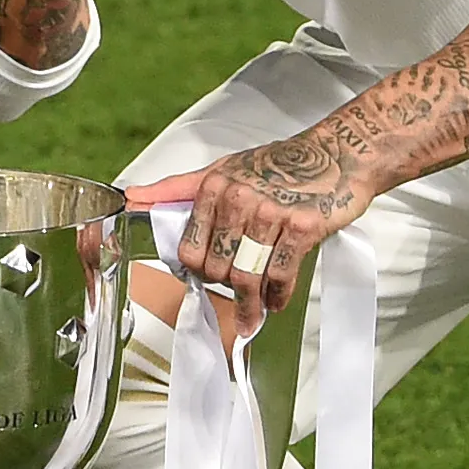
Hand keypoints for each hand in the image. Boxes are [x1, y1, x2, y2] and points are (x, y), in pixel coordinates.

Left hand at [128, 125, 373, 339]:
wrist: (337, 153)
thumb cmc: (279, 163)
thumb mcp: (223, 169)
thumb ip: (177, 189)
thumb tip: (131, 198)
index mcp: (214, 186)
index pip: (190, 248)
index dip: (197, 271)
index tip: (206, 279)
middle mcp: (239, 199)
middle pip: (217, 268)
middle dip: (225, 288)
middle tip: (235, 295)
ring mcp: (271, 213)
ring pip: (247, 276)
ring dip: (250, 304)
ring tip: (253, 315)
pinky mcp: (302, 227)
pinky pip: (281, 275)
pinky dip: (278, 296)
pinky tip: (277, 301)